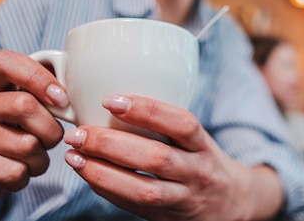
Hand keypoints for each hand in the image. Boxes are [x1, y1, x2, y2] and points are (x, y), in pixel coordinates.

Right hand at [0, 50, 66, 220]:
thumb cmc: (13, 142)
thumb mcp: (29, 115)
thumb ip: (48, 98)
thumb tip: (80, 90)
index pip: (6, 62)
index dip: (38, 77)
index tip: (61, 100)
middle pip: (25, 106)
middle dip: (51, 130)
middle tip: (51, 140)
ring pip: (26, 145)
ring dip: (41, 159)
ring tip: (32, 160)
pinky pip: (15, 171)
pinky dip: (26, 178)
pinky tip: (16, 174)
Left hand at [62, 95, 282, 220]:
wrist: (229, 205)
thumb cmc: (202, 160)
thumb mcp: (196, 138)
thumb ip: (165, 122)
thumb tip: (110, 95)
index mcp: (203, 144)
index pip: (183, 124)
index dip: (148, 111)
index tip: (111, 99)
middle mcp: (197, 171)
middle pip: (156, 158)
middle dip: (111, 144)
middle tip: (79, 132)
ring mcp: (183, 198)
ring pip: (143, 188)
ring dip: (102, 172)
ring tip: (74, 156)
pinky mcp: (165, 218)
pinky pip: (132, 206)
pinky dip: (106, 189)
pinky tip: (86, 174)